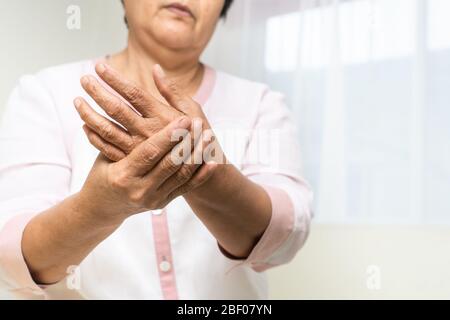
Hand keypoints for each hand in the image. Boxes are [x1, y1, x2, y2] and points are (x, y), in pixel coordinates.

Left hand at [76, 63, 215, 160]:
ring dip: (90, 114)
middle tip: (83, 79)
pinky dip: (95, 137)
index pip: (133, 93)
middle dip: (98, 92)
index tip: (100, 66)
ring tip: (77, 101)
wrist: (200, 171)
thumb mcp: (192, 110)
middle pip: (116, 109)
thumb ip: (172, 91)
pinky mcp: (133, 162)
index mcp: (162, 116)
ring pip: (107, 130)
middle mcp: (148, 132)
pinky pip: (108, 150)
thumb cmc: (198, 136)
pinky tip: (85, 126)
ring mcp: (139, 149)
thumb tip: (155, 68)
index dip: (115, 79)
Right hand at [76, 115, 216, 224]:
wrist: (103, 209)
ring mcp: (153, 199)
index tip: (183, 119)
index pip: (150, 153)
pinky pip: (186, 187)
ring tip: (209, 136)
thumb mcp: (104, 155)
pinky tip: (213, 161)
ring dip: (197, 154)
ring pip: (181, 175)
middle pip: (170, 164)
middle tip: (201, 123)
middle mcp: (139, 190)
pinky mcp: (164, 202)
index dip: (168, 136)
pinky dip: (201, 174)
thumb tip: (130, 105)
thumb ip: (119, 136)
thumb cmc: (101, 174)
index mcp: (122, 175)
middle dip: (188, 142)